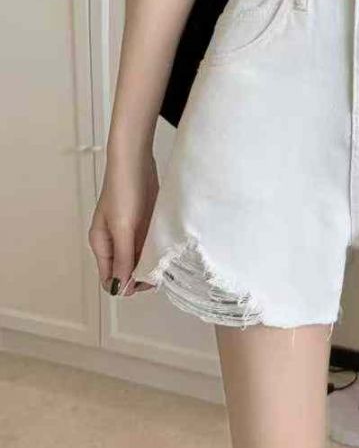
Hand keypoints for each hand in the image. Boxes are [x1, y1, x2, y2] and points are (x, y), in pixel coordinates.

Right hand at [87, 150, 158, 297]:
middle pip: (126, 269)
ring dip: (151, 262)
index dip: (126, 285)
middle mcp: (114, 240)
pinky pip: (150, 243)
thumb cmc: (123, 189)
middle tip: (160, 272)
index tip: (146, 283)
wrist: (136, 160)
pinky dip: (157, 248)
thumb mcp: (122, 226)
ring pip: (140, 257)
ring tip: (167, 262)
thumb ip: (123, 256)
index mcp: (101, 243)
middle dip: (141, 275)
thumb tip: (121, 286)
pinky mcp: (144, 222)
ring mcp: (130, 231)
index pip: (110, 277)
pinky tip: (168, 249)